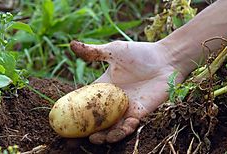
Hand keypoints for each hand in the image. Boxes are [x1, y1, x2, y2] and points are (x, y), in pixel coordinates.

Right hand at [70, 40, 184, 143]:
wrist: (166, 60)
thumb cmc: (141, 53)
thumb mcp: (114, 51)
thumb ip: (93, 52)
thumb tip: (70, 45)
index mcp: (104, 87)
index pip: (84, 101)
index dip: (73, 111)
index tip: (60, 120)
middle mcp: (113, 101)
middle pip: (95, 119)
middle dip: (84, 130)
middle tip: (72, 139)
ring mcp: (126, 108)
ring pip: (111, 127)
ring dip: (103, 136)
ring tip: (95, 139)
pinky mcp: (140, 113)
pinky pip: (128, 126)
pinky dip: (123, 131)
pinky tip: (118, 131)